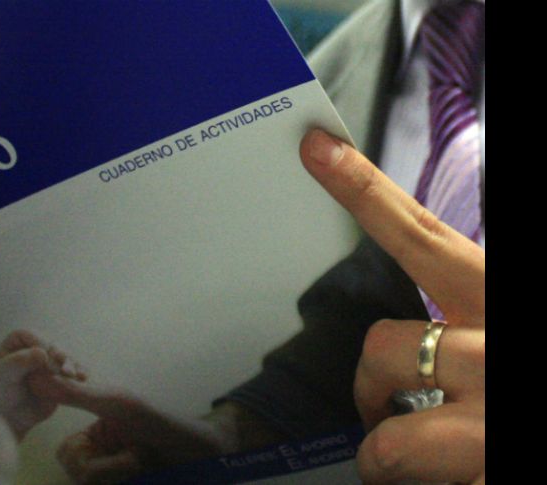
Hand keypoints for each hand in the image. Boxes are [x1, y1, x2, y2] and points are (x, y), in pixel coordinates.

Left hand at [0, 329, 86, 440]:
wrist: (7, 419)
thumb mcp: (3, 376)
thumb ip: (20, 362)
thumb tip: (42, 353)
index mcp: (15, 343)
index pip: (30, 335)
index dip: (39, 343)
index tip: (46, 357)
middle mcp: (33, 348)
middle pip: (51, 344)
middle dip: (61, 355)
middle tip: (65, 370)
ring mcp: (47, 362)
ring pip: (64, 356)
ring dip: (71, 364)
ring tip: (75, 376)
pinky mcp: (58, 376)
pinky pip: (70, 370)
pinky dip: (78, 373)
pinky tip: (83, 378)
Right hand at [45, 379, 237, 483]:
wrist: (207, 454)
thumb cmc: (164, 422)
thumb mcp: (119, 403)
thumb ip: (78, 393)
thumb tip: (38, 376)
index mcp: (94, 432)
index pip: (66, 455)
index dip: (81, 456)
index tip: (114, 445)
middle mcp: (103, 458)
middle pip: (78, 477)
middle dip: (106, 467)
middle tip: (134, 455)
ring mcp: (115, 476)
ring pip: (92, 484)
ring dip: (121, 474)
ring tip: (144, 462)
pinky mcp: (123, 483)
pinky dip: (126, 479)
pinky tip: (145, 472)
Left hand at [299, 129, 483, 483]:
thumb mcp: (507, 322)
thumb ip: (474, 311)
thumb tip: (429, 324)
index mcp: (503, 302)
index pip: (422, 238)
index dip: (364, 191)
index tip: (317, 148)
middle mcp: (498, 355)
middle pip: (382, 349)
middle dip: (369, 385)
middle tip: (384, 406)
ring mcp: (492, 427)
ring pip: (388, 441)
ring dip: (385, 455)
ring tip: (421, 461)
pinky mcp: (484, 475)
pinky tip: (456, 479)